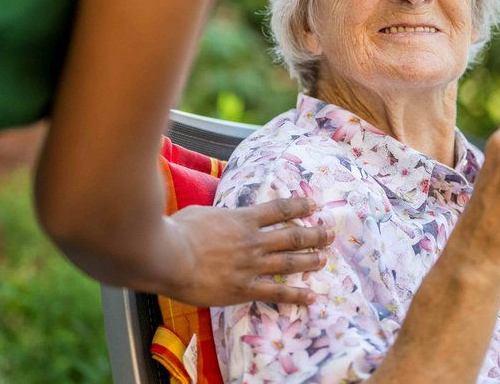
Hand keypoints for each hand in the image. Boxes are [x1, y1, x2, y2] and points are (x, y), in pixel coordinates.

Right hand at [154, 197, 333, 306]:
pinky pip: (277, 292)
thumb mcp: (199, 213)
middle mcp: (253, 241)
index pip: (278, 210)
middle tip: (330, 233)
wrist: (169, 257)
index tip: (314, 204)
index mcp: (242, 220)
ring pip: (290, 262)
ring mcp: (251, 265)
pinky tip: (312, 296)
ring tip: (325, 259)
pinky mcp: (245, 288)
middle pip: (292, 236)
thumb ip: (215, 215)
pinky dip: (296, 294)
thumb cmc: (177, 232)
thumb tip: (216, 216)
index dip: (299, 206)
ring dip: (311, 260)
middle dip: (314, 234)